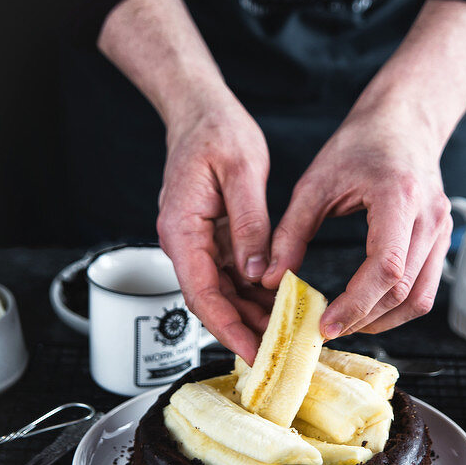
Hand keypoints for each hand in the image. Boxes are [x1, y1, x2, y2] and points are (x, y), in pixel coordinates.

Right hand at [156, 88, 273, 362]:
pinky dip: (250, 293)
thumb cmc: (217, 132)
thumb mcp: (242, 172)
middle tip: (278, 354)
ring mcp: (195, 241)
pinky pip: (228, 274)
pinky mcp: (210, 236)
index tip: (252, 352)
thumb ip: (249, 225)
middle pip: (209, 301)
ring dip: (248, 315)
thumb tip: (257, 274)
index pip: (201, 293)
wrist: (200, 110)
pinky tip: (277, 304)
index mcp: (182, 228)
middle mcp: (183, 241)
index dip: (227, 327)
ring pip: (220, 292)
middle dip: (241, 330)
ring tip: (283, 336)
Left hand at [263, 92, 452, 338]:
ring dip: (383, 320)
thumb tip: (272, 278)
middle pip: (403, 290)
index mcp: (398, 197)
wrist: (402, 122)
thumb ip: (292, 232)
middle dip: (364, 318)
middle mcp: (430, 217)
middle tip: (325, 329)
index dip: (357, 303)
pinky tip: (368, 308)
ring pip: (419, 298)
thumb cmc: (360, 144)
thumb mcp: (315, 183)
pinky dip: (397, 307)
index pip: (386, 267)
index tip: (327, 324)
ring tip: (345, 324)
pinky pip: (426, 288)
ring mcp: (442, 230)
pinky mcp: (441, 239)